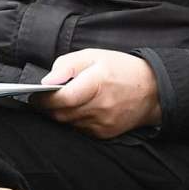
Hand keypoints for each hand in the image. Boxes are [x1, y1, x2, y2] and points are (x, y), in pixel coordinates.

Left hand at [42, 49, 160, 138]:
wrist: (153, 90)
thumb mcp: (93, 55)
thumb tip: (46, 81)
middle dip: (48, 107)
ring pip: (68, 123)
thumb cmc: (121, 69)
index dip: (43, 99)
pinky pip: (79, 130)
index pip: (61, 98)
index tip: (35, 94)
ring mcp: (103, 123)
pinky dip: (74, 121)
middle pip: (61, 114)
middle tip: (45, 98)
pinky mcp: (105, 133)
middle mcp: (100, 107)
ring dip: (61, 114)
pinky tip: (80, 109)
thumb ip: (67, 66)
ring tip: (63, 101)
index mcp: (96, 83)